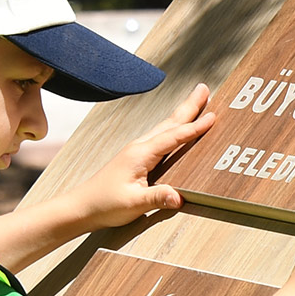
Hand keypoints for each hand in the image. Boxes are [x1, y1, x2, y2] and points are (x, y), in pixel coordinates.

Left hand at [69, 85, 214, 228]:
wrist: (81, 206)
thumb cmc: (105, 204)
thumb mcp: (133, 203)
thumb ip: (157, 198)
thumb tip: (179, 197)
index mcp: (140, 154)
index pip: (173, 137)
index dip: (194, 128)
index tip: (213, 117)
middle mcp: (139, 147)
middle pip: (170, 122)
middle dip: (189, 106)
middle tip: (204, 89)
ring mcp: (136, 151)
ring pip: (165, 127)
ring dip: (182, 114)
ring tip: (197, 102)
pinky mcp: (135, 158)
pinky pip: (160, 137)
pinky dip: (173, 128)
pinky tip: (176, 129)